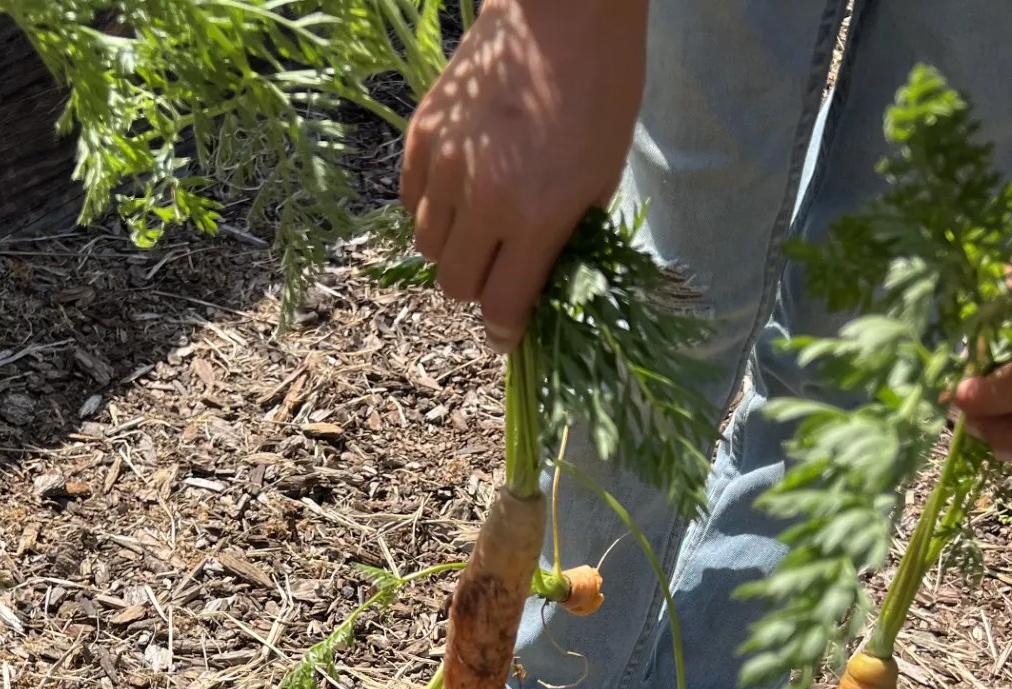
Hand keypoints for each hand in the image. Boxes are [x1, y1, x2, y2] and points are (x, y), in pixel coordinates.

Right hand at [400, 0, 646, 348]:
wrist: (563, 14)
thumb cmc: (600, 91)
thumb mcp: (600, 177)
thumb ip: (564, 237)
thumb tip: (539, 283)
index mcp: (533, 215)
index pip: (502, 303)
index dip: (505, 328)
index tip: (507, 334)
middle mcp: (480, 199)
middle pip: (454, 283)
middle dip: (478, 288)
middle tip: (498, 272)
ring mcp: (443, 167)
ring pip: (427, 245)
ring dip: (452, 250)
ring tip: (478, 229)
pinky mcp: (421, 137)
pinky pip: (410, 201)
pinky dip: (431, 210)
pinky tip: (458, 193)